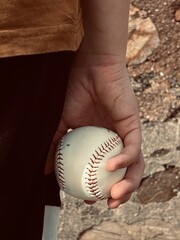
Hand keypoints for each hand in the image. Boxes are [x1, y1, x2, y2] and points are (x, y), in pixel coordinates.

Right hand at [45, 52, 143, 207]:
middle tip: (105, 203)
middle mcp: (116, 140)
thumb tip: (46, 169)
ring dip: (128, 184)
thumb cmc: (77, 91)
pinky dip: (123, 158)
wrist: (90, 67)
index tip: (88, 197)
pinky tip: (110, 167)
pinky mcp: (134, 123)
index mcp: (101, 142)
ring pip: (135, 165)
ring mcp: (126, 132)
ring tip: (114, 197)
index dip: (99, 187)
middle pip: (125, 173)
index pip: (105, 170)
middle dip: (119, 193)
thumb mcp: (63, 123)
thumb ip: (55, 145)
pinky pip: (133, 146)